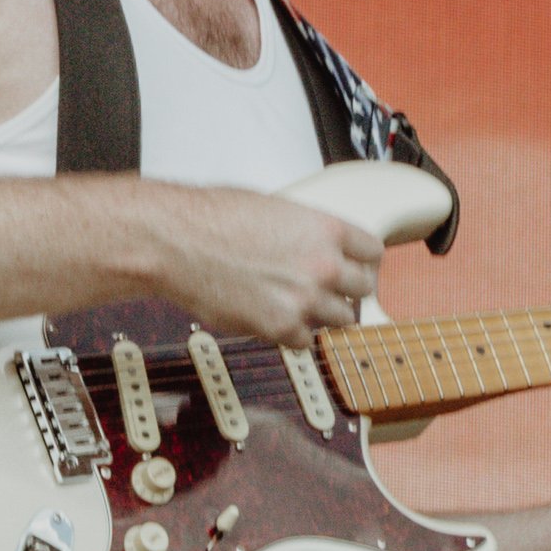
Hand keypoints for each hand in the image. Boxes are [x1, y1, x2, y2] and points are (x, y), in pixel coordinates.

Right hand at [154, 185, 384, 347]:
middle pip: (363, 289)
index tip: (356, 267)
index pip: (373, 251)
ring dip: (325, 315)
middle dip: (347, 290)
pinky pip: (307, 341)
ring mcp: (306, 299)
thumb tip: (313, 246)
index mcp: (326, 229)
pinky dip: (295, 334)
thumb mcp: (274, 209)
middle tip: (330, 290)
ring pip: (342, 319)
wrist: (177, 242)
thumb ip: (304, 232)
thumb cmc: (212, 218)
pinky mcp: (282, 328)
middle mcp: (324, 265)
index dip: (363, 261)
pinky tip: (277, 318)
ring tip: (301, 305)